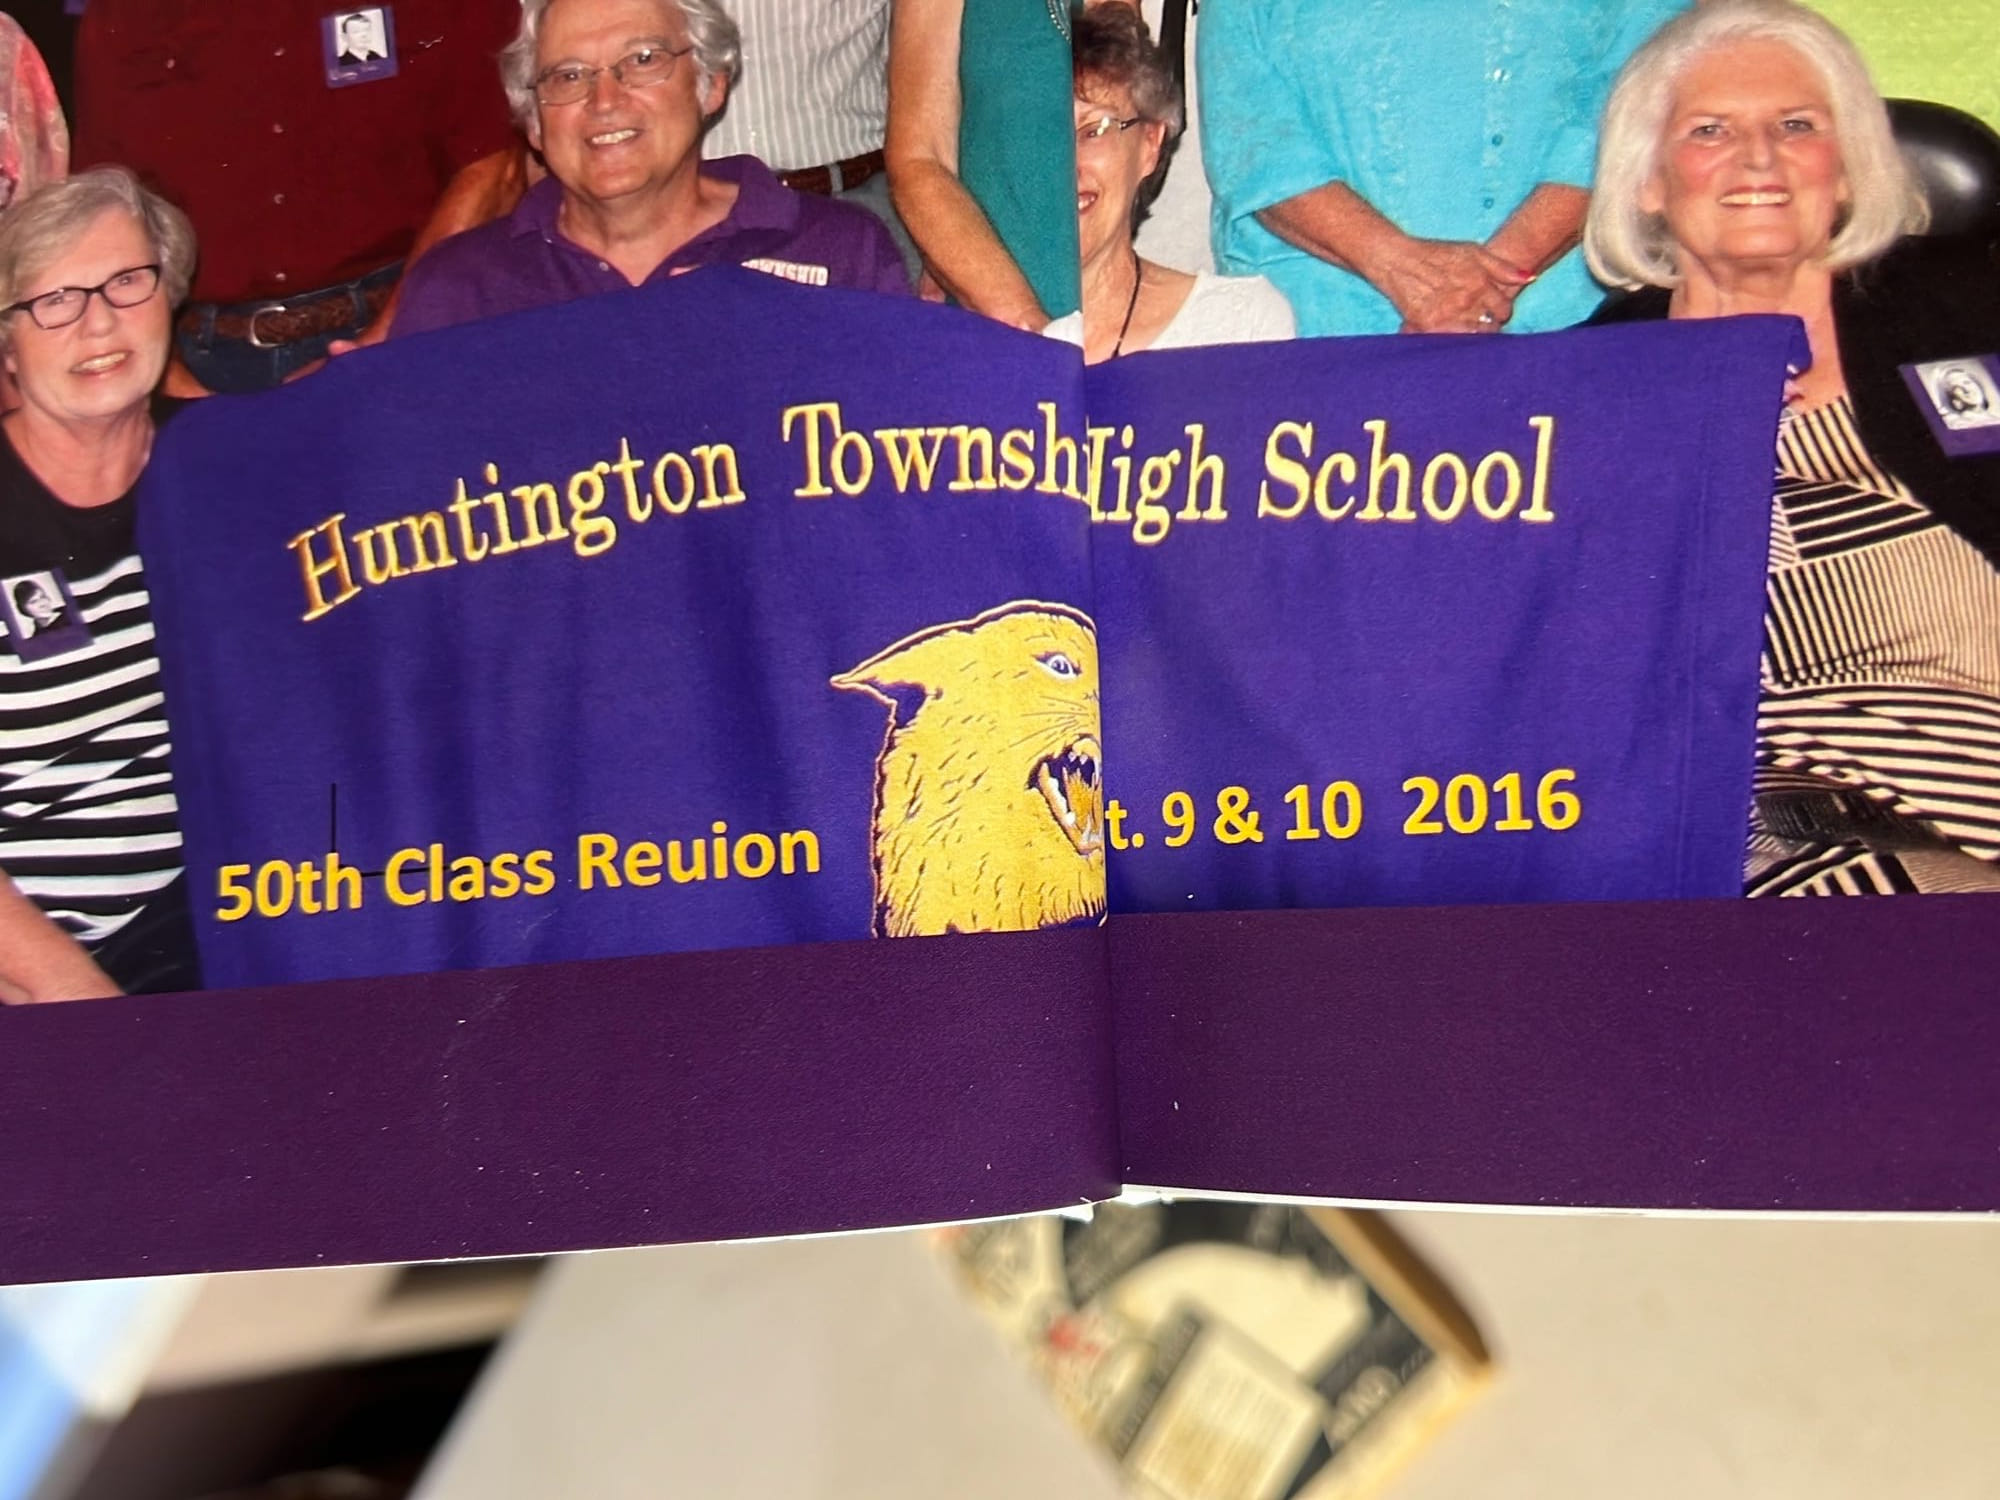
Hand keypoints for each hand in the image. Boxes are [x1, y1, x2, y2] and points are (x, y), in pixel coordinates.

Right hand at [1368, 236, 1528, 333]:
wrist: (1398, 260)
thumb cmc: (1436, 254)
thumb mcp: (1473, 251)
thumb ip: (1503, 267)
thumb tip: (1530, 278)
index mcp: (1480, 282)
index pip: (1505, 310)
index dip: (1502, 312)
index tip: (1494, 312)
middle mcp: (1467, 300)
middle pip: (1490, 328)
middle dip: (1488, 327)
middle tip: (1480, 324)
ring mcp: (1448, 315)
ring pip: (1472, 338)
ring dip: (1472, 338)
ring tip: (1465, 330)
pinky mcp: (1429, 326)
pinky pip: (1450, 343)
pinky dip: (1453, 343)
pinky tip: (1451, 336)